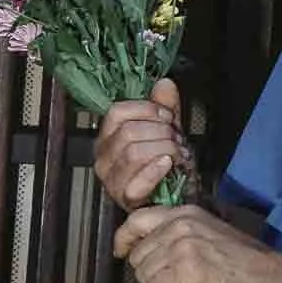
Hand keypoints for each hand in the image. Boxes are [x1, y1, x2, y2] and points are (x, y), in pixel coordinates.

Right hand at [95, 77, 194, 212]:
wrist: (175, 199)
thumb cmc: (167, 166)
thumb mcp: (167, 130)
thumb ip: (164, 107)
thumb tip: (164, 83)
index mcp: (108, 138)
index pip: (116, 113)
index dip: (146, 110)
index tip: (168, 117)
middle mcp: (103, 158)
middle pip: (128, 132)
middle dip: (161, 133)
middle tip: (177, 141)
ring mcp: (112, 180)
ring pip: (134, 153)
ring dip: (164, 150)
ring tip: (178, 155)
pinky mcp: (125, 198)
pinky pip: (137, 181)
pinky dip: (156, 170)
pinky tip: (168, 165)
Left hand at [114, 203, 281, 282]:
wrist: (276, 280)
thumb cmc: (249, 264)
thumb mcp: (212, 234)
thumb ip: (181, 236)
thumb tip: (153, 252)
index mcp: (186, 213)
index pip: (136, 219)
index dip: (124, 238)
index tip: (121, 252)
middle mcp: (179, 226)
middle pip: (138, 255)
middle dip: (149, 273)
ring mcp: (182, 248)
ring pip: (144, 275)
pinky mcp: (186, 273)